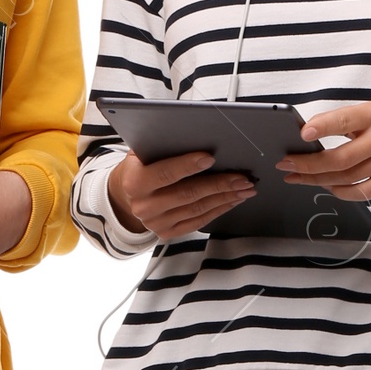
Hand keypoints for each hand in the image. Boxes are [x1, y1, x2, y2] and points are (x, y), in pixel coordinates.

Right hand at [108, 149, 254, 237]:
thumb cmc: (141, 167)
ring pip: (197, 209)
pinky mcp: (167, 232)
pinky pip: (198, 221)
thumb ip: (162, 146)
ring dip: (225, 197)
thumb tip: (195, 136)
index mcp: (135, 182)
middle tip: (241, 177)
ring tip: (244, 188)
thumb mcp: (142, 152)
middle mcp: (144, 206)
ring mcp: (155, 223)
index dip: (188, 165)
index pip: (166, 173)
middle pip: (188, 194)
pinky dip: (218, 209)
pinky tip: (232, 200)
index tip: (211, 158)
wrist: (126, 195)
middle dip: (219, 184)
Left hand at [279, 103, 370, 210]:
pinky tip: (326, 186)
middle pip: (341, 158)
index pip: (346, 121)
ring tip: (298, 176)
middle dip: (308, 164)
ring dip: (318, 179)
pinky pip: (362, 192)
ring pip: (347, 178)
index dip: (324, 127)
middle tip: (285, 164)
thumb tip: (307, 136)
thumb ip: (344, 121)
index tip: (303, 133)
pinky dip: (341, 192)